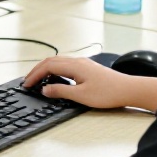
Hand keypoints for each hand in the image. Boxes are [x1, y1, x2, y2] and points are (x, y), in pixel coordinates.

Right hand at [21, 56, 136, 109]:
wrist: (129, 89)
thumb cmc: (109, 93)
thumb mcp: (81, 95)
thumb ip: (61, 91)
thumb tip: (45, 89)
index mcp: (74, 66)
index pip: (48, 66)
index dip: (35, 75)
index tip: (27, 84)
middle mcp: (78, 61)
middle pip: (51, 61)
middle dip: (37, 70)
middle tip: (28, 81)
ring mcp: (84, 64)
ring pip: (58, 62)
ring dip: (45, 69)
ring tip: (38, 79)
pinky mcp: (88, 68)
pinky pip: (66, 64)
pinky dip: (55, 70)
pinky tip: (55, 78)